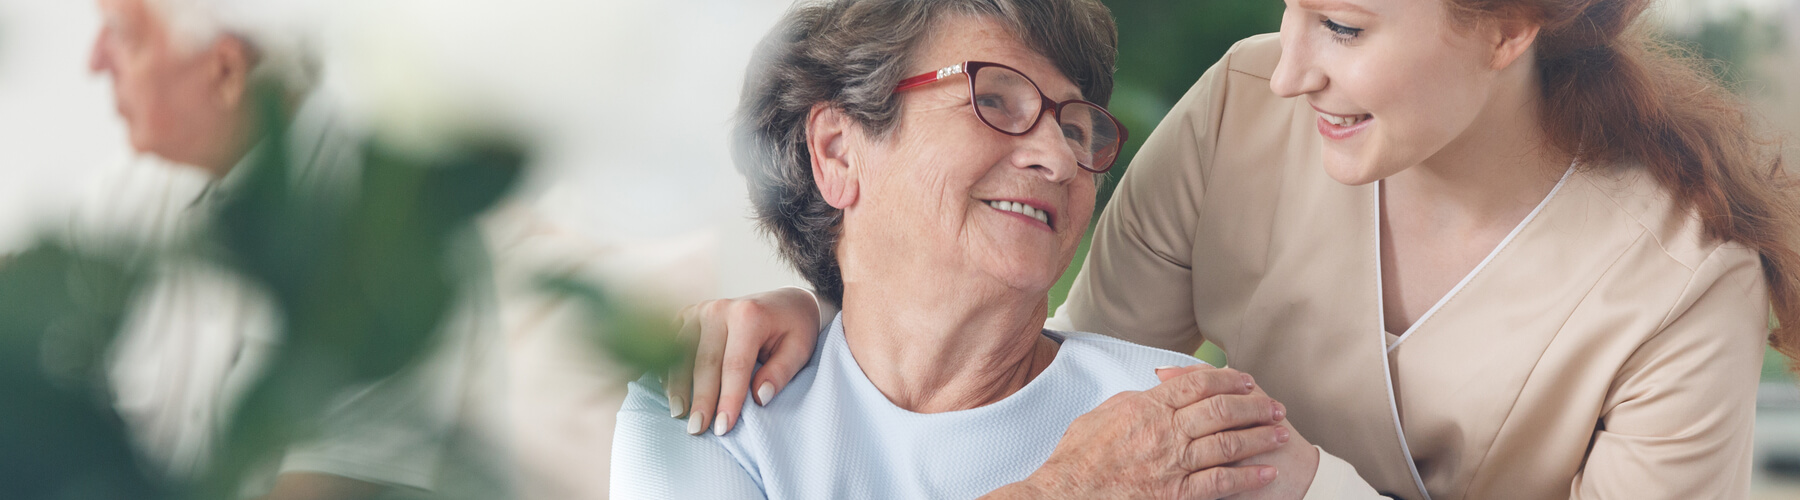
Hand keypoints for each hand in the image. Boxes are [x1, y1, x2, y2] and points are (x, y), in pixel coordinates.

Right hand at [669, 287, 823, 435]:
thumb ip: (781, 372)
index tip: (724, 427)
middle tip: (697, 429)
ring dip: (678, 386)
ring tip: (679, 414)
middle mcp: (721, 309)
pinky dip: (669, 368)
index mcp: (749, 315)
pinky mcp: (689, 314)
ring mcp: (701, 309)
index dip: (728, 398)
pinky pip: (673, 344)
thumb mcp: (801, 348)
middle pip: (705, 362)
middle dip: (701, 399)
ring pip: (682, 353)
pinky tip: (671, 392)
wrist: (784, 301)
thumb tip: (761, 397)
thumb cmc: (794, 328)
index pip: (735, 365)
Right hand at [994, 367, 1291, 498]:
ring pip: (1228, 443)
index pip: (1197, 383)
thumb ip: (1134, 401)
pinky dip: (1247, 476)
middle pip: (1221, 410)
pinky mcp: (1177, 494)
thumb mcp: (1101, 415)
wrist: (1065, 495)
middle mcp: (1165, 431)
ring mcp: (1173, 464)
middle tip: (1275, 407)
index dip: (1227, 379)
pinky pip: (1220, 482)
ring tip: (1280, 434)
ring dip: (1259, 437)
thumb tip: (1156, 391)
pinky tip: (1266, 472)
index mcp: (1147, 407)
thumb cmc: (1077, 459)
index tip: (1246, 380)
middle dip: (1254, 406)